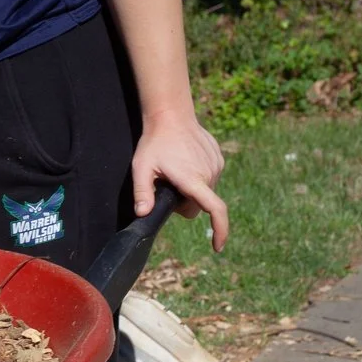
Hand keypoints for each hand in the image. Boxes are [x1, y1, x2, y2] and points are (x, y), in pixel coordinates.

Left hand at [133, 111, 228, 249]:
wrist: (171, 114)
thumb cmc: (154, 142)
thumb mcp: (142, 167)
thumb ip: (142, 192)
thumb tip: (143, 214)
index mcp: (193, 180)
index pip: (215, 210)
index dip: (219, 230)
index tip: (217, 246)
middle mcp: (210, 174)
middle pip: (199, 205)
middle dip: (185, 203)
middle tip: (167, 186)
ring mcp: (216, 166)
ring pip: (205, 192)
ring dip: (192, 189)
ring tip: (175, 170)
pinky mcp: (218, 159)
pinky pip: (209, 178)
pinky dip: (198, 178)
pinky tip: (184, 162)